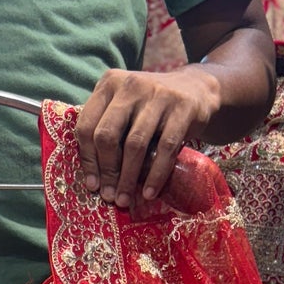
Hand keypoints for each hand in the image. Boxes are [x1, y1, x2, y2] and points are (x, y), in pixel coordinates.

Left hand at [76, 65, 223, 212]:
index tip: (93, 185)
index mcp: (109, 84)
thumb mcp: (125, 106)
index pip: (86, 126)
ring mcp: (157, 94)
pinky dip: (155, 175)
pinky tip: (149, 192)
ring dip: (128, 178)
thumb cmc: (151, 108)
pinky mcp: (182, 107)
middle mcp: (130, 85)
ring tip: (125, 200)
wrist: (196, 89)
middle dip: (106, 171)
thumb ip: (106, 128)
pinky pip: (165, 148)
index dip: (87, 160)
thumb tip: (93, 178)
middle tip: (109, 196)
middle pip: (107, 136)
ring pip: (134, 144)